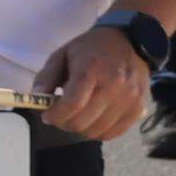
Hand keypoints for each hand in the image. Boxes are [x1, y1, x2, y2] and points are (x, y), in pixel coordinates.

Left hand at [36, 24, 150, 144]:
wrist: (130, 42)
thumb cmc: (91, 48)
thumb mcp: (62, 54)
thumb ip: (47, 77)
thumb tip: (36, 98)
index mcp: (92, 70)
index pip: (72, 104)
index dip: (55, 115)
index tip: (47, 116)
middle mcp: (114, 86)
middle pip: (82, 122)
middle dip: (64, 123)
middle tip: (60, 116)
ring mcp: (129, 99)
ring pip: (96, 131)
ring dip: (80, 129)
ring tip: (76, 116)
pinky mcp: (138, 109)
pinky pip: (113, 133)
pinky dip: (98, 132)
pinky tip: (92, 120)